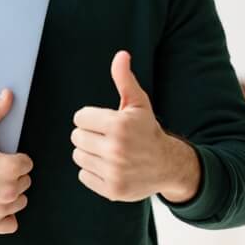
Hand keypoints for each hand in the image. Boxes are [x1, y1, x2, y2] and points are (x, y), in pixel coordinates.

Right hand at [0, 89, 32, 233]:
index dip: (13, 159)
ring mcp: (1, 209)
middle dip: (11, 176)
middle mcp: (9, 190)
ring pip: (20, 201)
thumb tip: (9, 94)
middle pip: (25, 181)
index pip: (27, 163)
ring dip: (9, 195)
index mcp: (8, 167)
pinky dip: (5, 216)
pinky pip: (12, 223)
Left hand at [71, 51, 199, 202]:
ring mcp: (114, 172)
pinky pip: (83, 175)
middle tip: (106, 137)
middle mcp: (116, 149)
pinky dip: (92, 171)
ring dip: (89, 153)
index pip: (79, 117)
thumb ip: (125, 79)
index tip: (105, 122)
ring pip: (78, 155)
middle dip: (88, 135)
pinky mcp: (112, 190)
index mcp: (119, 125)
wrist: (168, 165)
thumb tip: (121, 55)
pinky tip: (109, 167)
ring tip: (108, 151)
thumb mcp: (139, 103)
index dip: (90, 118)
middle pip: (76, 137)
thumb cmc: (147, 130)